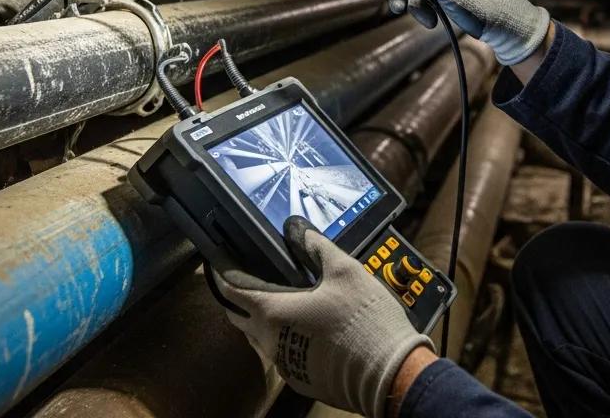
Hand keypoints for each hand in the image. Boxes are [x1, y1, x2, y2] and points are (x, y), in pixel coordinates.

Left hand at [213, 216, 432, 417]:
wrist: (389, 371)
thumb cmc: (364, 320)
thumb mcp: (344, 270)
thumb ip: (316, 246)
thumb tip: (298, 228)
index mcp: (274, 313)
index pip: (232, 292)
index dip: (222, 276)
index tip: (219, 266)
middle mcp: (271, 342)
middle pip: (240, 318)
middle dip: (238, 300)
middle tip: (246, 280)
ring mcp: (285, 364)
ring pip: (260, 340)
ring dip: (262, 320)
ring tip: (279, 300)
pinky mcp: (302, 380)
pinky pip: (282, 355)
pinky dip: (284, 339)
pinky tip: (304, 327)